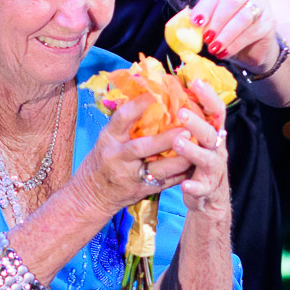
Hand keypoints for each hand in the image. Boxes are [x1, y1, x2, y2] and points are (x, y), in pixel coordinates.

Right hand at [75, 94, 194, 214]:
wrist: (91, 194)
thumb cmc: (102, 160)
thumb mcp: (106, 140)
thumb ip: (125, 126)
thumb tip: (150, 100)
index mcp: (108, 138)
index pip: (122, 118)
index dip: (139, 105)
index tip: (158, 94)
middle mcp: (117, 156)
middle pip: (142, 146)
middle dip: (166, 139)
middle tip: (187, 128)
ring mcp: (129, 175)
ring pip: (158, 169)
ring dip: (180, 159)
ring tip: (198, 148)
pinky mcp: (140, 190)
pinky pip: (165, 182)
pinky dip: (181, 174)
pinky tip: (194, 166)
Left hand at [168, 80, 230, 212]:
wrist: (209, 197)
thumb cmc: (197, 160)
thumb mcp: (196, 138)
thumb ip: (188, 120)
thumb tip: (169, 90)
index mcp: (212, 134)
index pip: (215, 111)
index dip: (209, 96)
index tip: (196, 82)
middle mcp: (216, 149)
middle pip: (211, 133)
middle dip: (197, 123)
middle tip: (182, 112)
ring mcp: (213, 169)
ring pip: (207, 159)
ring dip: (193, 151)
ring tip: (177, 142)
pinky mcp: (206, 188)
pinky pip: (201, 188)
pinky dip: (194, 186)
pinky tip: (185, 185)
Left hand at [191, 0, 278, 71]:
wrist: (250, 45)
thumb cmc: (224, 28)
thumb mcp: (209, 22)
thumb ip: (200, 20)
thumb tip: (184, 27)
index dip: (205, 6)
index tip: (195, 22)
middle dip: (217, 19)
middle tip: (206, 37)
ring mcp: (262, 5)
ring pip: (244, 17)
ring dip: (226, 34)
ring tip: (213, 48)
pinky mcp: (270, 23)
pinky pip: (252, 32)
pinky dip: (235, 44)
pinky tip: (224, 52)